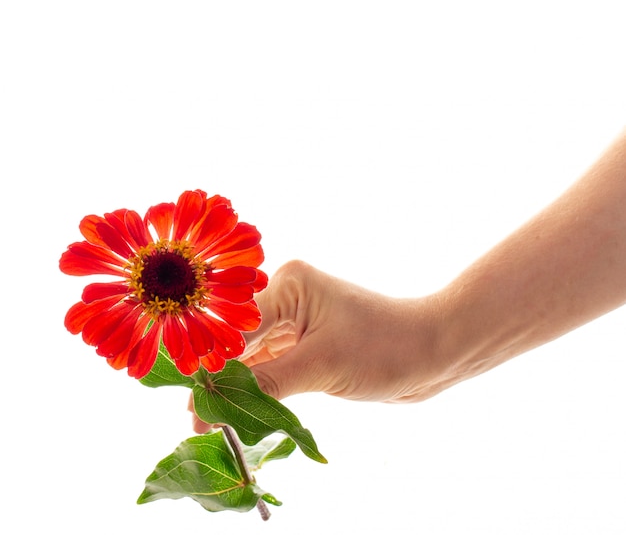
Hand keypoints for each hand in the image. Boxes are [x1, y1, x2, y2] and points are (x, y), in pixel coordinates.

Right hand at [190, 260, 447, 431]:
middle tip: (196, 416)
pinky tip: (236, 408)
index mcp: (288, 284)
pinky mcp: (305, 341)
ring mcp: (295, 319)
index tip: (189, 400)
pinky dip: (257, 386)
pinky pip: (271, 364)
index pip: (235, 327)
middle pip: (239, 339)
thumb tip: (211, 405)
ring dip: (236, 385)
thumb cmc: (384, 347)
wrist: (431, 351)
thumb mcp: (321, 366)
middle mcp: (286, 295)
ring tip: (208, 420)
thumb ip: (265, 384)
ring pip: (253, 354)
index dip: (211, 365)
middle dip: (219, 376)